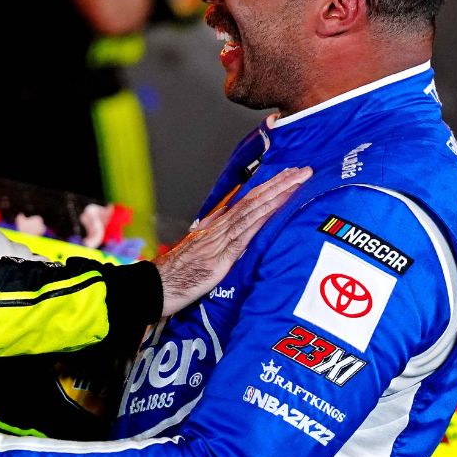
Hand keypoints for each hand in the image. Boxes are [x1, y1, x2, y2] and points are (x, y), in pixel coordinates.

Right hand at [154, 166, 311, 316]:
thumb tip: (233, 238)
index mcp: (214, 227)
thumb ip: (214, 245)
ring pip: (253, 210)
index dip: (268, 188)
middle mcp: (219, 228)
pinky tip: (276, 207)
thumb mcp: (197, 256)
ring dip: (277, 194)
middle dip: (279, 184)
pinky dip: (262, 217)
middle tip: (302, 170)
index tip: (286, 176)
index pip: (246, 202)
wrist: (154, 287)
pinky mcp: (221, 258)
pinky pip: (246, 233)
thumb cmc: (173, 276)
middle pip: (254, 200)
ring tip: (297, 180)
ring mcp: (220, 240)